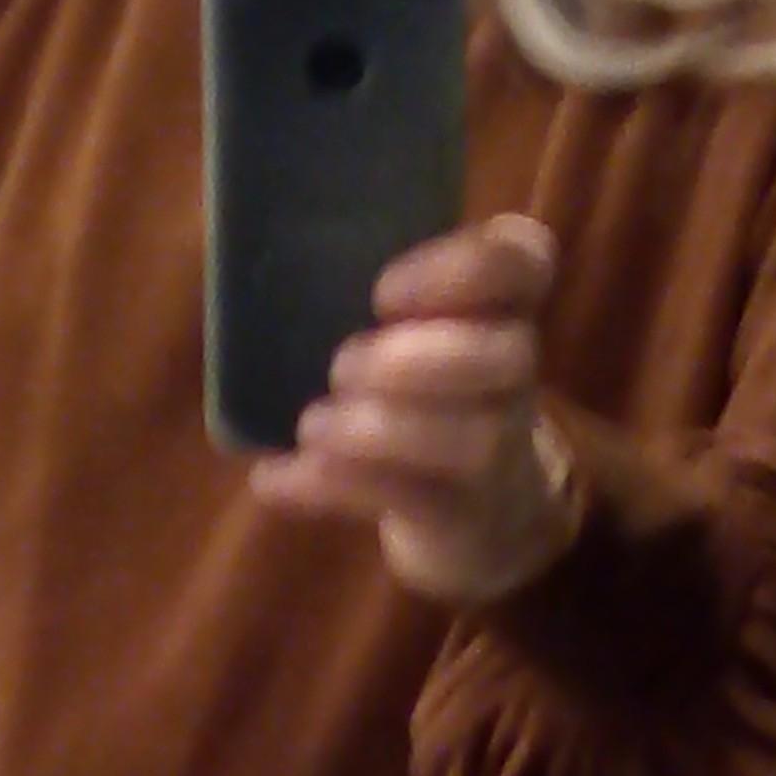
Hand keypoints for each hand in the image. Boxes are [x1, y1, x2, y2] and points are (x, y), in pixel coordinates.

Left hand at [249, 215, 576, 607]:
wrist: (478, 510)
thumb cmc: (422, 390)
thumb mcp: (410, 329)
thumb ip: (360, 295)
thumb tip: (253, 294)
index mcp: (500, 306)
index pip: (523, 263)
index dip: (461, 270)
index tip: (383, 292)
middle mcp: (512, 373)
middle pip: (509, 354)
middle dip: (416, 359)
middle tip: (341, 366)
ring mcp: (497, 449)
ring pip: (470, 437)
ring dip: (378, 430)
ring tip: (313, 426)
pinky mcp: (458, 513)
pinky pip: (408, 498)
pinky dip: (334, 486)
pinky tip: (277, 476)